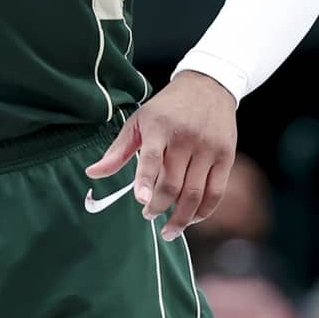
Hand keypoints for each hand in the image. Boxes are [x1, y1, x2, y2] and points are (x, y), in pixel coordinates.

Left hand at [87, 70, 236, 240]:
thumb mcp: (139, 121)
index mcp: (159, 127)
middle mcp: (185, 138)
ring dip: (182, 218)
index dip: (145, 180)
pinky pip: (216, 192)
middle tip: (149, 215)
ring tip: (169, 230)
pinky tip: (192, 219)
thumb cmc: (167, 108)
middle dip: (159, 207)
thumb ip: (117, 151)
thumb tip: (93, 174)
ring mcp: (208, 148)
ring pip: (195, 193)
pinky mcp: (226, 156)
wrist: (208, 86)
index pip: (151, 157)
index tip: (141, 200)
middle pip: (173, 183)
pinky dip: (204, 211)